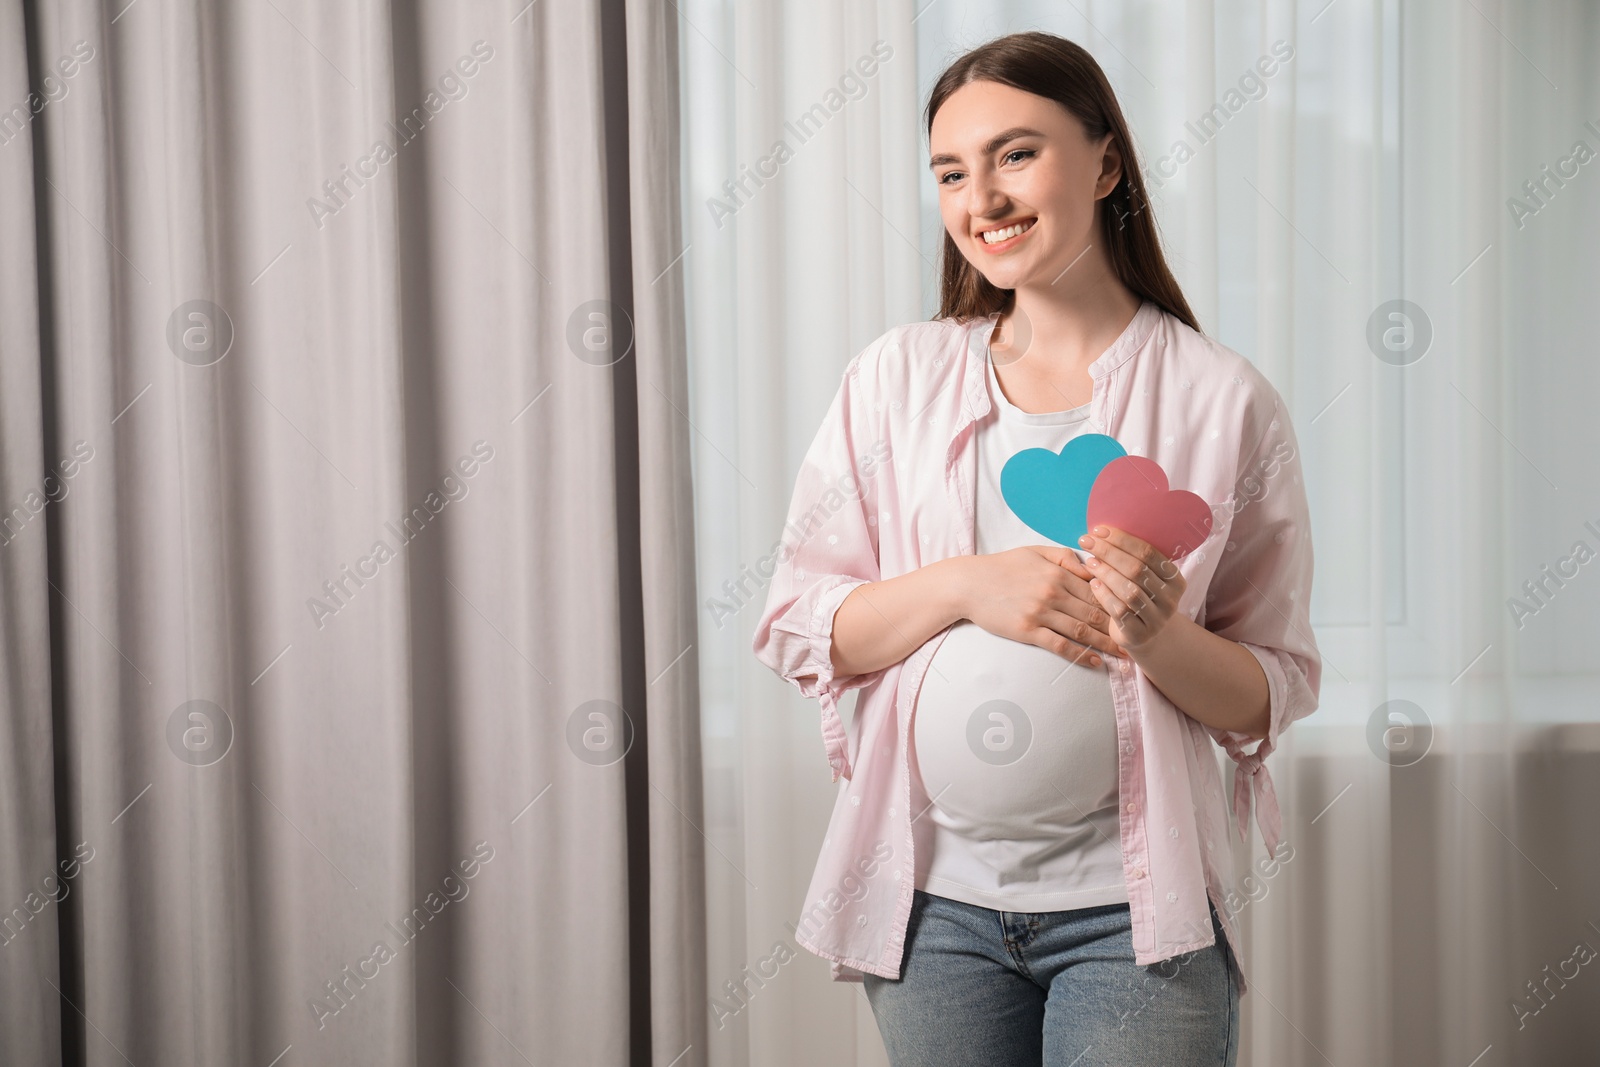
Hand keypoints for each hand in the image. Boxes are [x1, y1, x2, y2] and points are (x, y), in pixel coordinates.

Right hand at [951, 546, 1127, 665]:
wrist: (969, 584)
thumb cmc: (1002, 567)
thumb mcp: (1034, 552)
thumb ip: (1065, 556)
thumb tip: (1091, 564)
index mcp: (1059, 572)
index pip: (1098, 589)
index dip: (1119, 602)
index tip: (1137, 612)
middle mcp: (1053, 592)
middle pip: (1096, 612)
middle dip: (1120, 626)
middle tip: (1140, 637)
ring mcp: (1041, 613)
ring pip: (1083, 631)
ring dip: (1107, 644)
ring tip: (1126, 655)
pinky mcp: (1028, 630)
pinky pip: (1060, 645)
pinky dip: (1081, 655)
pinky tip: (1096, 662)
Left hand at [1077, 526, 1186, 652]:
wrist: (1145, 636)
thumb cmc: (1140, 598)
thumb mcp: (1144, 578)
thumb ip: (1132, 558)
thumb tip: (1102, 532)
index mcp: (1175, 579)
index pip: (1148, 553)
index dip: (1122, 540)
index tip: (1100, 530)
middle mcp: (1170, 599)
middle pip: (1137, 570)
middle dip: (1109, 552)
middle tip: (1087, 541)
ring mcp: (1157, 619)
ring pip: (1129, 591)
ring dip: (1106, 573)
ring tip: (1090, 561)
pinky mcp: (1140, 635)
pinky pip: (1120, 611)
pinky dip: (1104, 595)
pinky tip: (1093, 583)